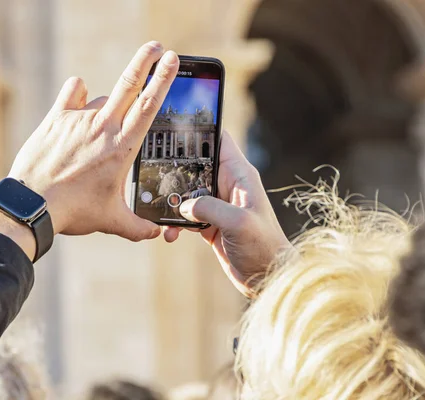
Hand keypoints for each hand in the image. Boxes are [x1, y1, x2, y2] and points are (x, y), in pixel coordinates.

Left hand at [8, 42, 178, 239]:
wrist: (32, 205)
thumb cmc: (73, 212)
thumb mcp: (111, 221)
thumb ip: (137, 227)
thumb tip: (154, 234)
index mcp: (122, 147)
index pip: (149, 106)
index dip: (163, 79)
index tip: (172, 59)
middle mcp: (102, 127)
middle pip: (129, 84)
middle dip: (146, 60)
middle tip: (157, 46)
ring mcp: (78, 119)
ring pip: (100, 101)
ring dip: (105, 109)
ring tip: (94, 139)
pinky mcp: (55, 118)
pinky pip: (70, 94)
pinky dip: (76, 93)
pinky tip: (77, 95)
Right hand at [163, 131, 289, 296]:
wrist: (268, 279)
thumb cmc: (264, 248)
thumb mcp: (238, 224)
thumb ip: (210, 208)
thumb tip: (185, 206)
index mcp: (240, 176)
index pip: (219, 141)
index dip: (200, 131)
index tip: (175, 128)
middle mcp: (229, 186)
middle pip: (196, 166)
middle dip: (175, 170)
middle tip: (156, 175)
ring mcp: (219, 205)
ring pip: (187, 192)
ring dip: (172, 202)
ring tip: (161, 213)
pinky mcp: (211, 224)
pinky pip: (186, 216)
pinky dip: (175, 224)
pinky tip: (170, 235)